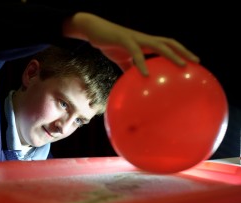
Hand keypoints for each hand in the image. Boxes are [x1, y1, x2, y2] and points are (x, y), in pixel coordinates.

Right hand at [63, 12, 199, 75]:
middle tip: (196, 62)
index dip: (180, 52)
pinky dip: (142, 63)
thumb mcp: (121, 60)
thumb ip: (130, 70)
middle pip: (169, 43)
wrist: (95, 31)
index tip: (191, 63)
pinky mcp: (125, 40)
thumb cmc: (109, 44)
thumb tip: (136, 83)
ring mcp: (136, 38)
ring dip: (172, 55)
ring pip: (159, 44)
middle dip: (183, 52)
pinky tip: (146, 75)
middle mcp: (144, 39)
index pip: (167, 46)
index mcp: (145, 43)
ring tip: (182, 65)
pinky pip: (136, 53)